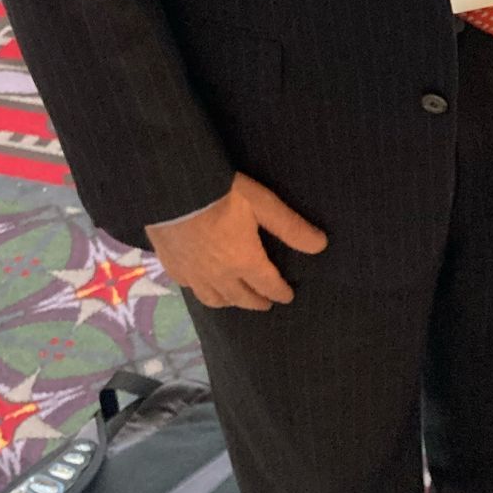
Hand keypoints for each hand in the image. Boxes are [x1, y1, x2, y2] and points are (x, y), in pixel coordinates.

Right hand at [146, 172, 326, 310]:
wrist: (171, 189)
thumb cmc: (221, 193)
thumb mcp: (262, 203)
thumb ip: (290, 227)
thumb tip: (321, 246)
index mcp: (244, 261)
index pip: (268, 285)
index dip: (280, 292)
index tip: (287, 297)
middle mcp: (219, 275)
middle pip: (241, 298)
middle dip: (257, 302)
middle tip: (265, 304)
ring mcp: (193, 274)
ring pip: (214, 299)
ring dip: (230, 302)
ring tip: (236, 299)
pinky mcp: (172, 266)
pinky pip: (189, 288)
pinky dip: (201, 291)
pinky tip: (202, 285)